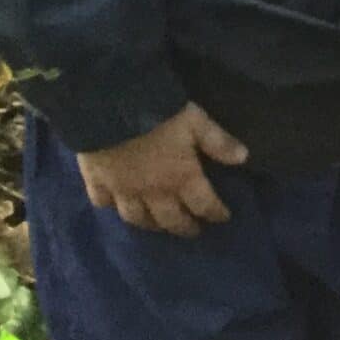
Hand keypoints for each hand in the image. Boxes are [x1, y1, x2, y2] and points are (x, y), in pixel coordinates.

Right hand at [78, 103, 243, 236]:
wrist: (107, 108)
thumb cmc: (158, 114)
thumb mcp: (196, 121)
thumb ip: (218, 141)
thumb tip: (243, 158)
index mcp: (180, 178)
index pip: (203, 204)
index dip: (215, 213)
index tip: (222, 218)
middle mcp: (152, 192)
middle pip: (169, 220)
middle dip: (184, 227)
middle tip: (192, 230)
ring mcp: (122, 191)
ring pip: (136, 218)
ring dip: (150, 225)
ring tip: (157, 225)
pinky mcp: (96, 182)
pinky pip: (102, 202)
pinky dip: (109, 206)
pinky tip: (113, 205)